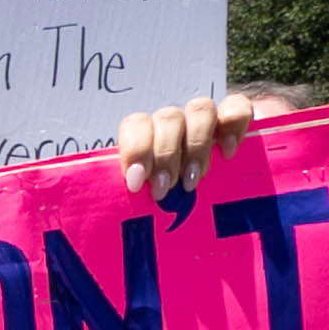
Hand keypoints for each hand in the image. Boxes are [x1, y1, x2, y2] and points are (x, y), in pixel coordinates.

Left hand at [117, 93, 258, 200]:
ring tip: (193, 180)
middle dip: (166, 156)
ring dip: (197, 146)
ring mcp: (206, 121)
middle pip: (168, 118)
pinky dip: (233, 127)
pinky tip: (227, 153)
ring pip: (200, 110)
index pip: (136, 125)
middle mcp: (175, 125)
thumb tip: (91, 221)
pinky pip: (237, 108)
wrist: (221, 214)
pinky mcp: (237, 121)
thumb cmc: (170, 214)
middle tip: (165, 189)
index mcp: (148, 140)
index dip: (136, 150)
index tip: (137, 182)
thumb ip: (135, 197)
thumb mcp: (147, 209)